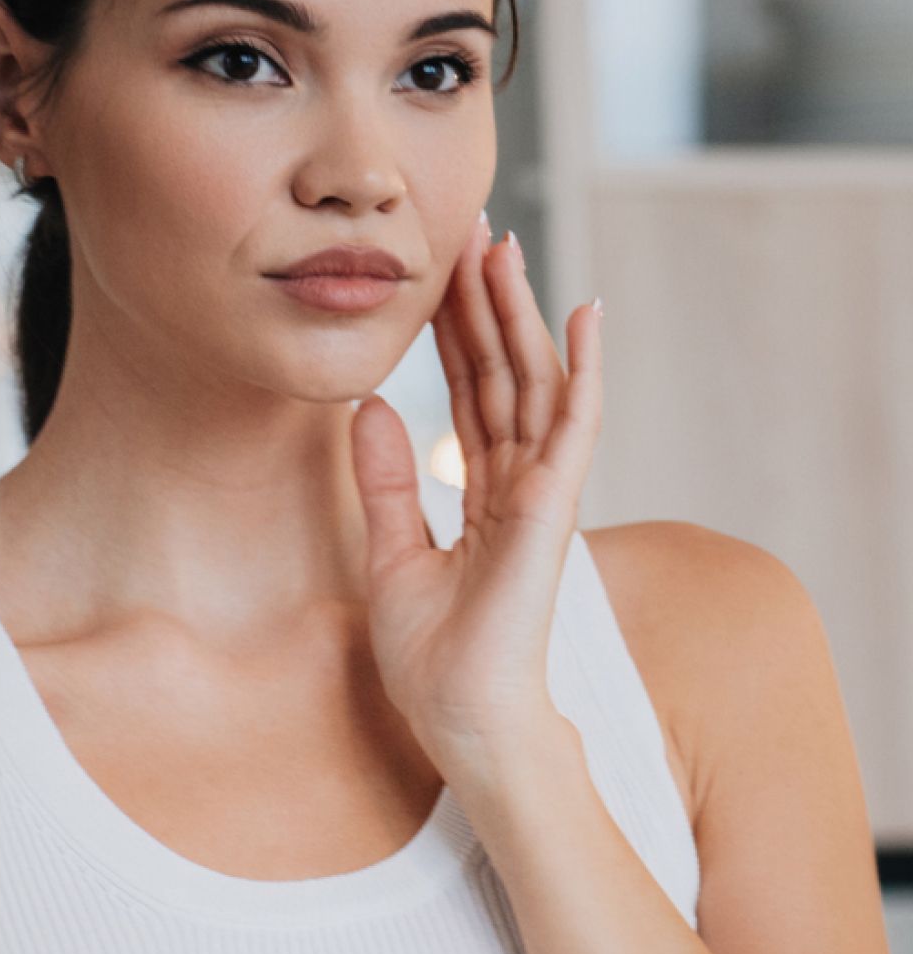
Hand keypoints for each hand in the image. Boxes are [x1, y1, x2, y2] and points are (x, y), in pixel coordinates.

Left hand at [349, 214, 602, 758]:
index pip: (470, 391)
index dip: (456, 330)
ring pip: (535, 382)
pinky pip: (574, 426)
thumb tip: (369, 407)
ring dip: (523, 313)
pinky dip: (584, 369)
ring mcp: (543, 493)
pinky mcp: (553, 510)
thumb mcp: (390, 554)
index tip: (442, 270)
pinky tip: (583, 313)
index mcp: (484, 491)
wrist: (464, 723)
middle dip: (486, 302)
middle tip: (473, 231)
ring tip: (505, 248)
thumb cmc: (437, 659)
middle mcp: (519, 482)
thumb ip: (386, 480)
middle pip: (503, 373)